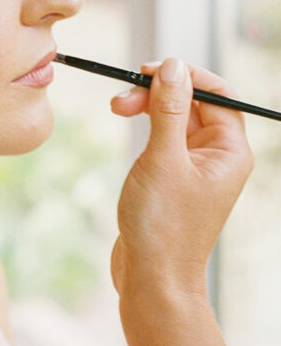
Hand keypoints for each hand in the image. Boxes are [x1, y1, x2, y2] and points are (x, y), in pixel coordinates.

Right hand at [110, 57, 253, 299]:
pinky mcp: (172, 178)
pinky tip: (124, 125)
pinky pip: (163, 138)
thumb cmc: (163, 225)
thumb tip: (173, 66)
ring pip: (174, 117)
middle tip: (122, 95)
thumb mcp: (163, 159)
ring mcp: (194, 168)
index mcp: (230, 151)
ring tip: (115, 108)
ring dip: (146, 106)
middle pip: (192, 102)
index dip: (185, 75)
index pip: (217, 94)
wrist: (151, 279)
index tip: (150, 69)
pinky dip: (144, 126)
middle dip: (157, 92)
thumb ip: (168, 108)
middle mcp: (217, 157)